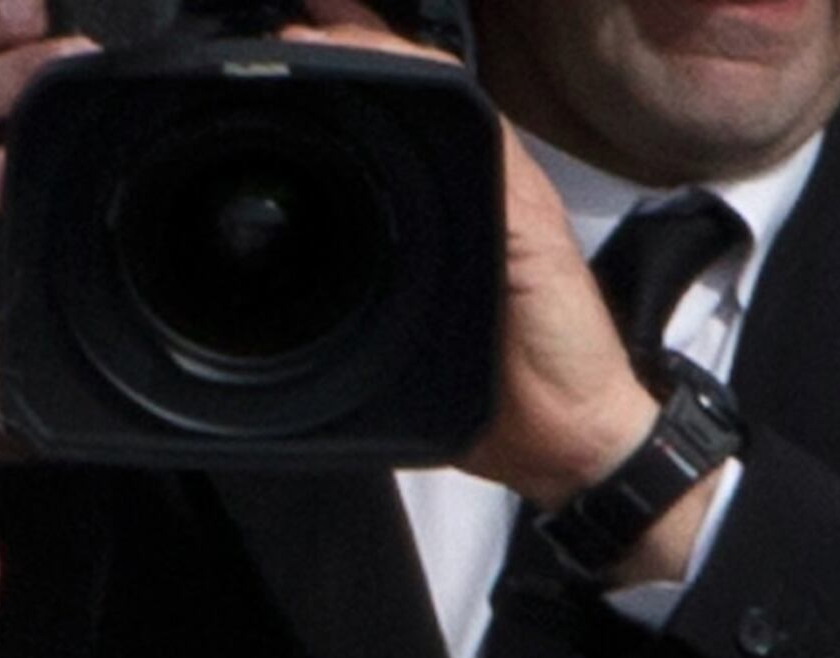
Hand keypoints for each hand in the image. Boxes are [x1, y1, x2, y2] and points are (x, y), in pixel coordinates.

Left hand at [255, 20, 691, 549]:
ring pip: (440, 98)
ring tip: (318, 29)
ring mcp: (503, 194)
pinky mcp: (524, 214)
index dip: (342, 75)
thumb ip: (354, 302)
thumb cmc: (486, 389)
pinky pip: (479, 138)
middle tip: (290, 22)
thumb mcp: (396, 339)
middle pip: (411, 91)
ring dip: (378, 57)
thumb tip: (275, 305)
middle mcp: (475, 187)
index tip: (283, 45)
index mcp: (444, 208)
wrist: (564, 434)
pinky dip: (432, 101)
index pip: (390, 121)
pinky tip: (388, 72)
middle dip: (349, 47)